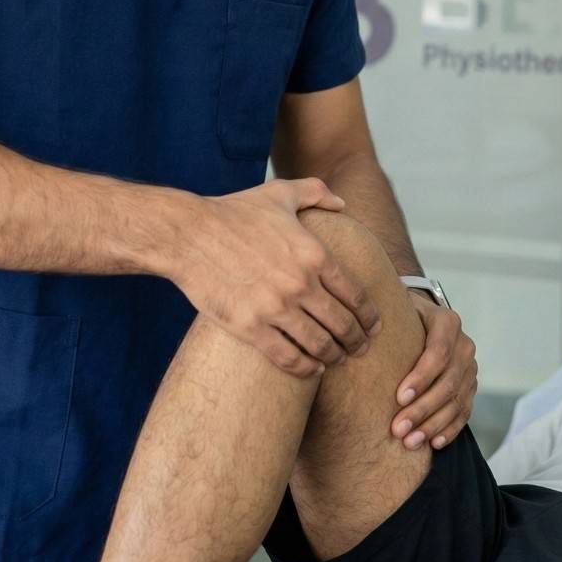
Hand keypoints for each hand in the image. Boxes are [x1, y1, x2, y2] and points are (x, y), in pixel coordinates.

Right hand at [172, 178, 381, 378]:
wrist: (188, 234)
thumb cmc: (234, 212)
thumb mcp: (279, 193)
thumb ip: (315, 192)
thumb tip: (342, 203)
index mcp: (314, 253)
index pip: (356, 294)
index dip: (369, 316)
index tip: (373, 326)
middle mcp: (301, 283)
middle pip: (343, 324)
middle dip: (357, 341)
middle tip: (361, 349)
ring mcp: (275, 307)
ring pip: (319, 345)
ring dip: (334, 357)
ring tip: (337, 360)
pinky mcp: (250, 327)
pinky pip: (288, 358)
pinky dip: (306, 368)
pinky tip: (312, 369)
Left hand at [391, 296, 476, 450]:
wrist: (422, 320)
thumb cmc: (400, 317)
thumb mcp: (394, 309)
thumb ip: (381, 317)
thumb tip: (356, 338)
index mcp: (447, 321)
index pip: (439, 352)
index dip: (421, 377)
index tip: (399, 397)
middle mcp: (464, 344)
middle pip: (449, 382)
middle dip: (423, 409)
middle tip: (398, 429)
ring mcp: (470, 368)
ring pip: (457, 401)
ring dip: (434, 425)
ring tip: (410, 441)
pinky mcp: (471, 387)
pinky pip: (465, 412)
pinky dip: (450, 429)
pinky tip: (433, 443)